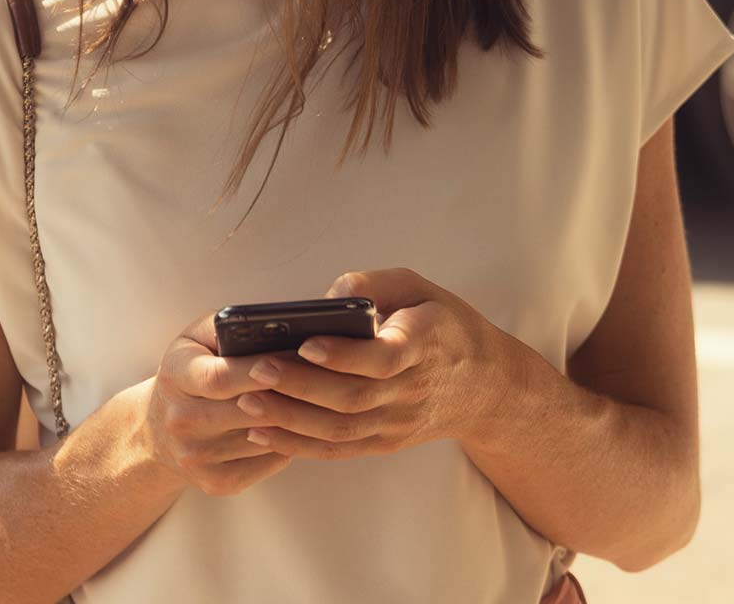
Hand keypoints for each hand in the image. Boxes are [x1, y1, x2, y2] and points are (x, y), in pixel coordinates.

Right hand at [140, 308, 302, 495]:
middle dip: (290, 393)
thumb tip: (279, 326)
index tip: (297, 356)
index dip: (261, 369)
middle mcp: (180, 419)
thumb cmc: (191, 371)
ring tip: (315, 400)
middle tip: (324, 377)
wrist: (159, 430)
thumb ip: (230, 326)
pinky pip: (268, 463)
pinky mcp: (215, 482)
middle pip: (250, 410)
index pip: (221, 376)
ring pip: (266, 437)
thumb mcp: (197, 338)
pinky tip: (293, 427)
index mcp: (175, 375)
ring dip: (295, 419)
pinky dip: (287, 444)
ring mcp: (196, 456)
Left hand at [231, 267, 519, 460]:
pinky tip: (262, 432)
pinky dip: (298, 445)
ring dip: (291, 418)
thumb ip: (376, 284)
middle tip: (257, 368)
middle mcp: (412, 390)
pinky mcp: (386, 443)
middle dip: (300, 385)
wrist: (485, 386)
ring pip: (340, 429)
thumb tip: (330, 297)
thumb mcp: (420, 288)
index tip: (306, 342)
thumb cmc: (443, 325)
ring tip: (248, 399)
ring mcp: (398, 423)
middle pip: (352, 397)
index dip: (344, 355)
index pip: (384, 358)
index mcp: (424, 345)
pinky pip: (338, 450)